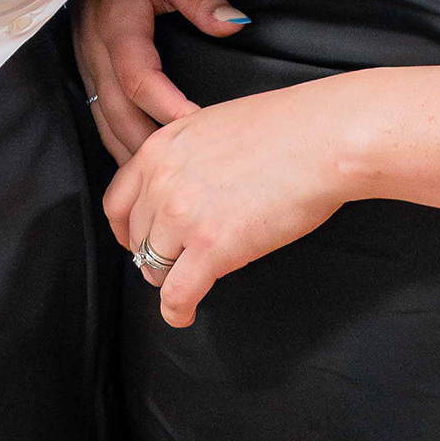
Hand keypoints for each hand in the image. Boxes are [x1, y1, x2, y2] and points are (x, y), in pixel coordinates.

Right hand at [72, 0, 244, 162]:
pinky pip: (98, 111)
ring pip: (103, 119)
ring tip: (159, 185)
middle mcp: (95, 51)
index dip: (166, 107)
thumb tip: (234, 25)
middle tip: (182, 177)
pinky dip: (117, 139)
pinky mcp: (87, 65)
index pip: (138, 78)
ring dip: (129, 152)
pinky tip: (137, 159)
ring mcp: (86, 61)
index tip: (197, 127)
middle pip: (117, 112)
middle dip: (147, 148)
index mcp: (117, 25)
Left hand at [99, 75, 358, 327]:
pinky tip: (185, 314)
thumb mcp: (213, 125)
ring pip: (154, 267)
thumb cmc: (286, 128)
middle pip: (136, 237)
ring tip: (184, 287)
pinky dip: (177, 311)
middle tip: (171, 265)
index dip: (126, 229)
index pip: (117, 201)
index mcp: (160, 149)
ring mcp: (183, 215)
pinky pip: (177, 294)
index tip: (136, 241)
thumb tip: (188, 180)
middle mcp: (162, 181)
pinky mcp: (212, 247)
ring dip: (168, 280)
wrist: (322, 138)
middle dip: (152, 255)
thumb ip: (187, 155)